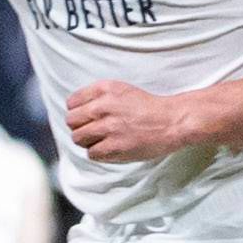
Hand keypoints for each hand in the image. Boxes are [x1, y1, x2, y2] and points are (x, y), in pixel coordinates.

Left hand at [64, 80, 202, 162]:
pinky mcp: (114, 147)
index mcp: (105, 89)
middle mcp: (103, 107)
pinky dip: (98, 153)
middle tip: (93, 130)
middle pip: (71, 121)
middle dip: (80, 126)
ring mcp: (108, 128)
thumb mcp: (121, 90)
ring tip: (102, 140)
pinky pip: (91, 153)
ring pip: (78, 138)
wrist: (171, 121)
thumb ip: (98, 97)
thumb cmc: (147, 107)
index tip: (87, 117)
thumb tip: (76, 110)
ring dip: (88, 141)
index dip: (77, 111)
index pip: (72, 102)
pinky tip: (110, 148)